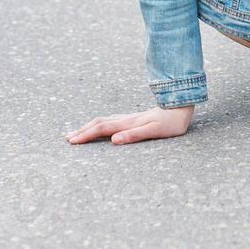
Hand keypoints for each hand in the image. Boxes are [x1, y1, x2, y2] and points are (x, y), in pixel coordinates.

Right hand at [66, 105, 194, 145]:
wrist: (181, 107)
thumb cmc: (171, 122)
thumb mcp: (154, 131)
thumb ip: (134, 135)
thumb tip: (113, 141)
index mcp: (128, 123)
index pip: (102, 129)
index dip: (86, 135)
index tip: (72, 141)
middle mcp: (126, 119)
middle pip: (99, 123)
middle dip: (82, 130)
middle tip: (67, 138)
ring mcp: (129, 117)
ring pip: (103, 120)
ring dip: (88, 126)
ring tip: (77, 132)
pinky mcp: (133, 118)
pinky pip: (110, 120)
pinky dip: (99, 124)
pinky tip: (99, 126)